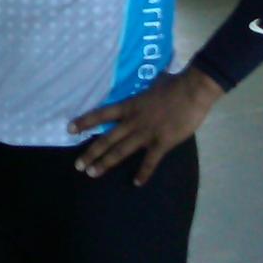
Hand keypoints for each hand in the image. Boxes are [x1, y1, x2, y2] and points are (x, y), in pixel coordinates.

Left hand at [68, 66, 223, 185]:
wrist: (193, 90)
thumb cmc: (174, 83)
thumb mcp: (154, 82)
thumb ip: (149, 86)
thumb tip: (155, 79)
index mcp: (129, 105)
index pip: (101, 114)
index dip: (85, 122)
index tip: (70, 129)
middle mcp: (133, 121)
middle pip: (107, 139)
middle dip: (91, 153)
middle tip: (78, 166)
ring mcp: (147, 133)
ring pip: (121, 151)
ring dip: (106, 163)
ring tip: (93, 174)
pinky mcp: (162, 142)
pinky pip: (150, 161)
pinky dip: (143, 173)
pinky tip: (136, 183)